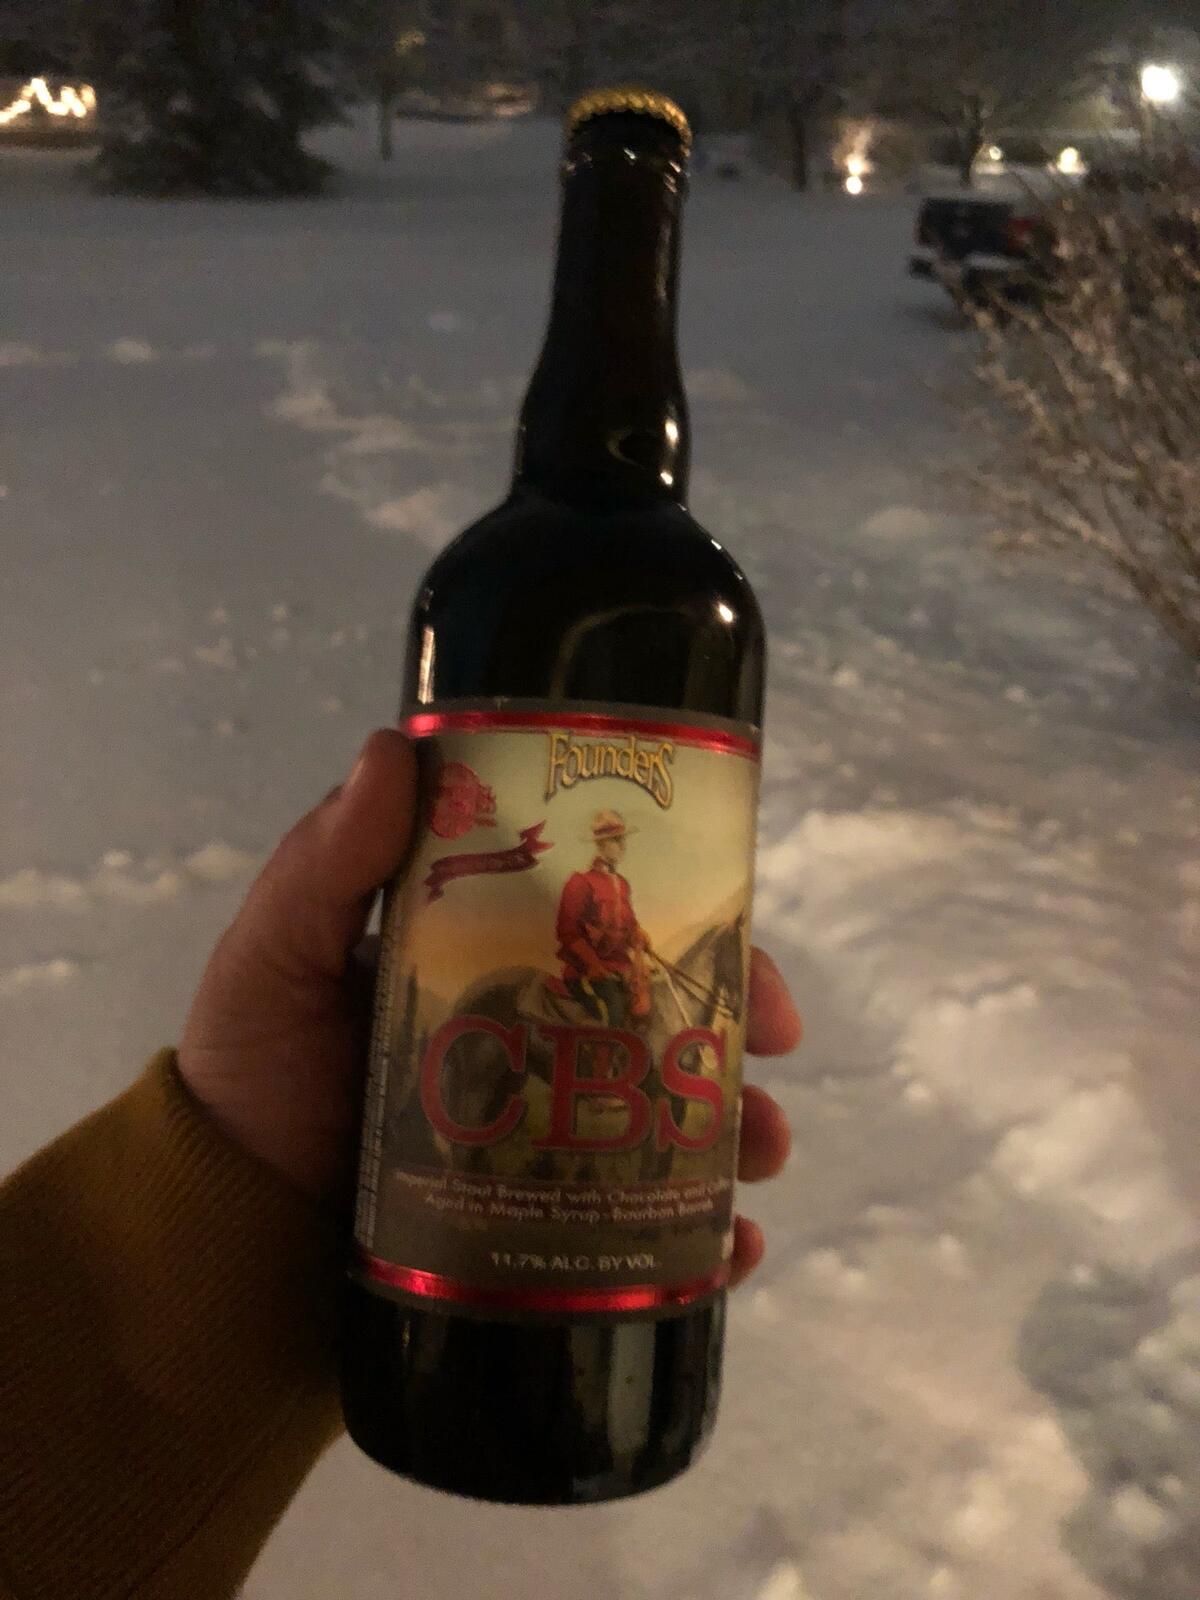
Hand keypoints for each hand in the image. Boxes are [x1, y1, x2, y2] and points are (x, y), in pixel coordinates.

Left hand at [179, 730, 798, 1288]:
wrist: (226, 1223)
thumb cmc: (252, 1071)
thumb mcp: (277, 951)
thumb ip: (327, 861)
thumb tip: (399, 747)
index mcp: (493, 957)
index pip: (609, 918)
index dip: (691, 912)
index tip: (741, 920)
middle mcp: (536, 1035)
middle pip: (665, 1014)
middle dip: (737, 1025)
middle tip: (778, 1047)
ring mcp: (549, 1131)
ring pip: (673, 1115)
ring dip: (742, 1128)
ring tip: (763, 1156)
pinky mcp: (545, 1220)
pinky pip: (645, 1224)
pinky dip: (705, 1237)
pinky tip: (732, 1246)